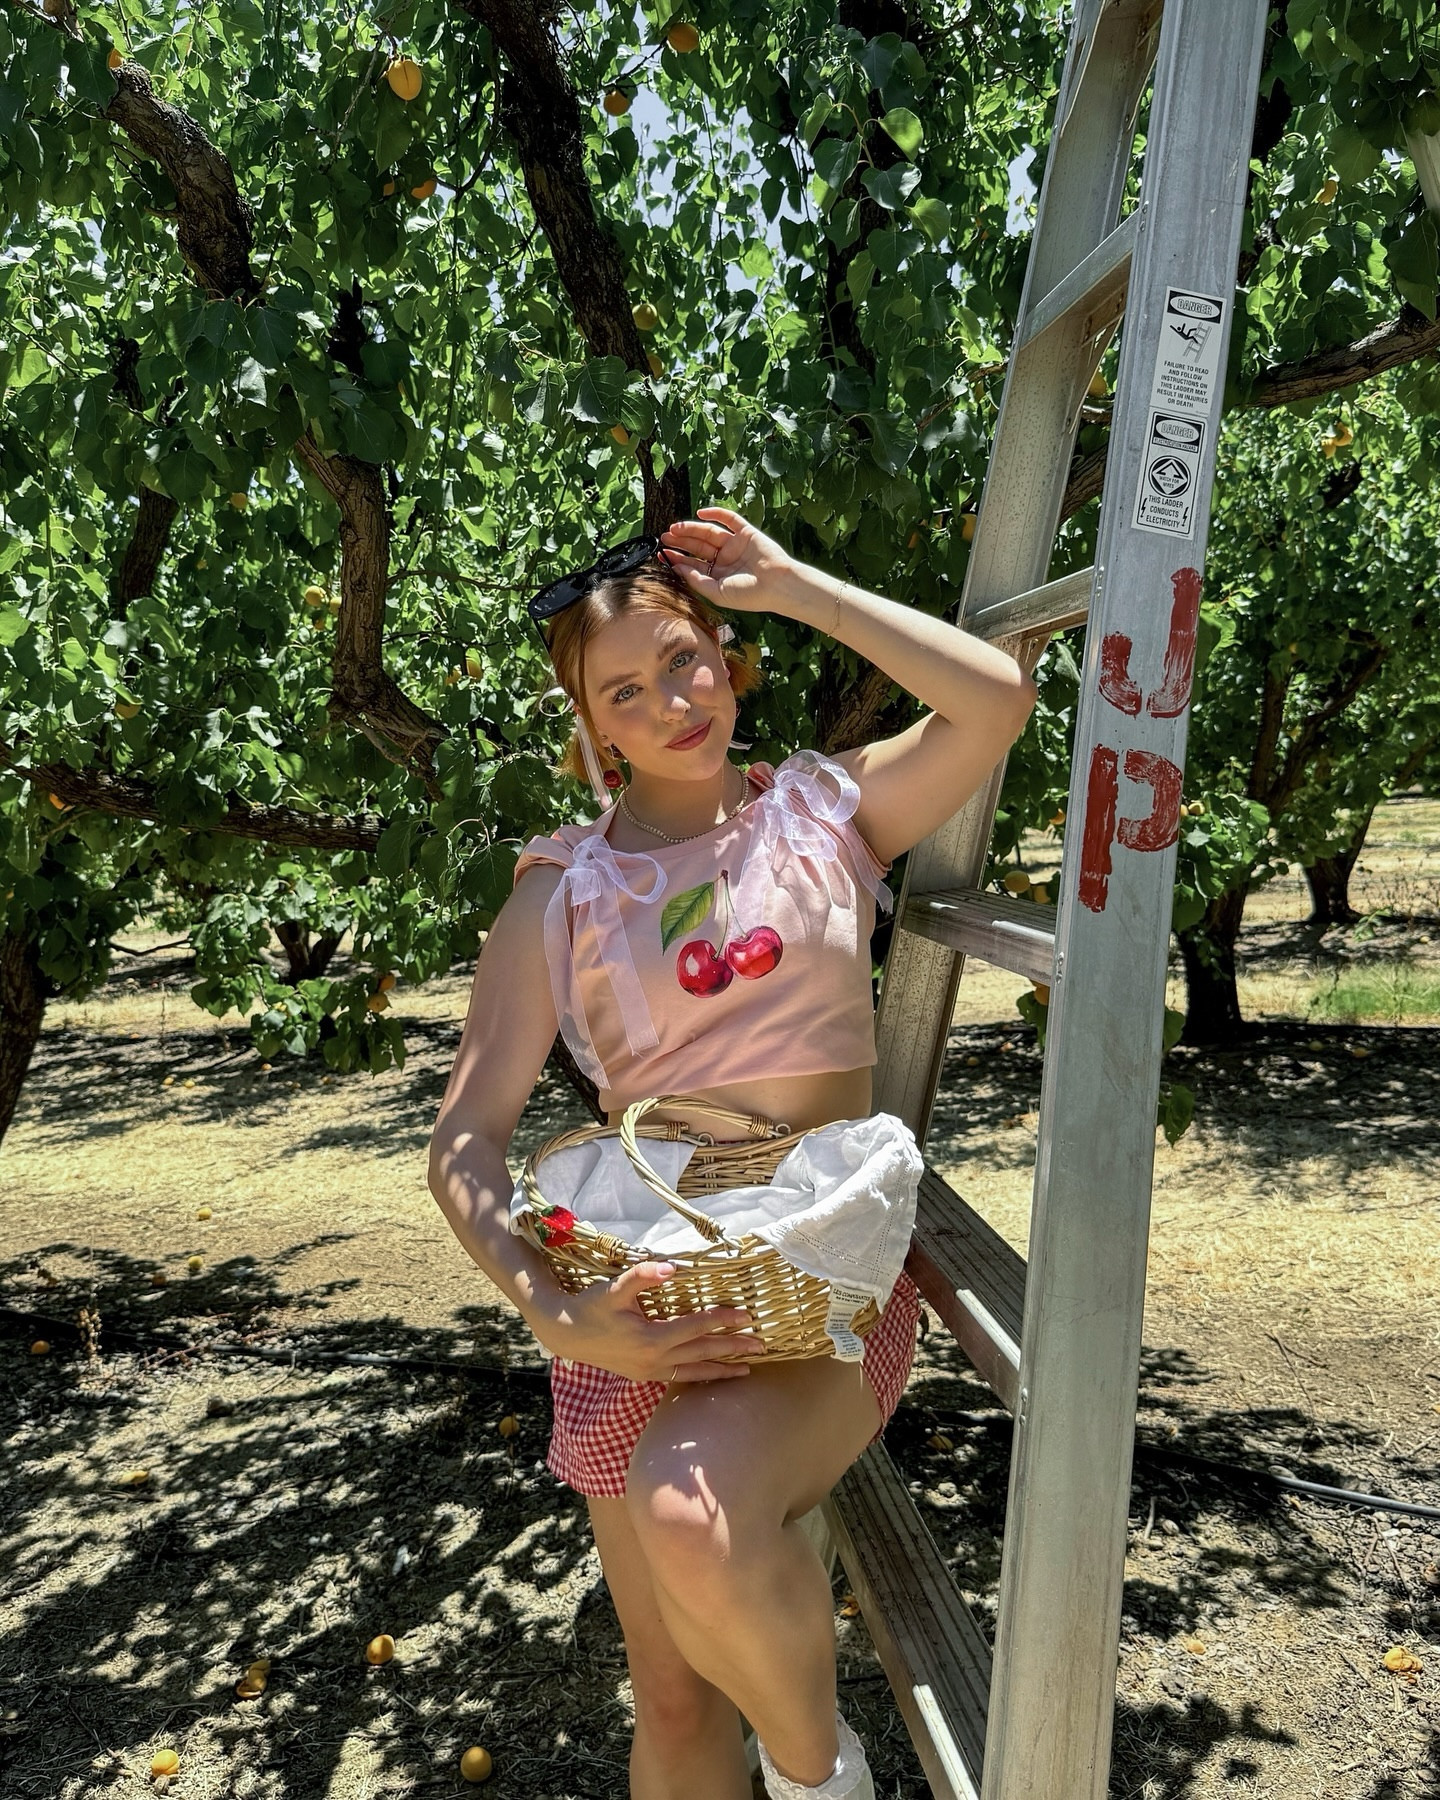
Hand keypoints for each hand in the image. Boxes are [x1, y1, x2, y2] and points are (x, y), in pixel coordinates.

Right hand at [530, 1260, 766, 1383]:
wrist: (566, 1334)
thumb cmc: (590, 1306)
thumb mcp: (613, 1289)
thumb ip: (642, 1276)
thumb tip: (671, 1267)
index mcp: (651, 1338)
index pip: (696, 1328)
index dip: (722, 1320)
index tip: (746, 1315)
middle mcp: (654, 1359)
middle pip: (702, 1353)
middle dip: (733, 1348)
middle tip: (761, 1345)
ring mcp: (650, 1371)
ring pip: (694, 1371)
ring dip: (722, 1369)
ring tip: (748, 1369)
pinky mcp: (645, 1376)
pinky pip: (680, 1378)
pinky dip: (701, 1377)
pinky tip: (713, 1375)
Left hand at [657, 506, 797, 615]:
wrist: (778, 585)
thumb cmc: (750, 595)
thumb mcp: (717, 592)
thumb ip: (697, 580)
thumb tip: (678, 568)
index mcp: (719, 575)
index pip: (693, 564)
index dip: (677, 559)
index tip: (662, 554)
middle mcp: (726, 559)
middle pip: (698, 546)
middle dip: (681, 541)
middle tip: (665, 537)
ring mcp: (735, 545)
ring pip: (708, 532)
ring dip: (691, 528)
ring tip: (675, 528)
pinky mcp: (746, 532)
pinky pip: (729, 519)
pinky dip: (715, 514)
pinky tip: (700, 513)